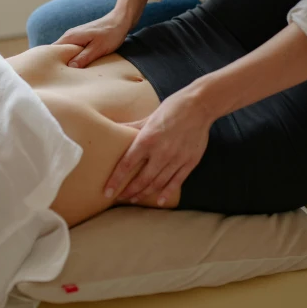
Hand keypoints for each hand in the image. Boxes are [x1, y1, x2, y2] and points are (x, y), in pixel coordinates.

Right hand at [54, 0, 151, 68]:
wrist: (120, 21)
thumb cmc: (110, 34)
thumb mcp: (98, 48)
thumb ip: (83, 58)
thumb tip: (70, 68)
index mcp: (70, 37)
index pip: (51, 51)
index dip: (50, 62)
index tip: (53, 74)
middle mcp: (69, 36)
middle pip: (57, 52)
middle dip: (58, 64)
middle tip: (62, 78)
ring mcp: (75, 37)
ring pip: (65, 52)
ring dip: (67, 61)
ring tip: (69, 74)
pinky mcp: (81, 39)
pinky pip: (72, 50)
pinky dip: (73, 58)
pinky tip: (78, 66)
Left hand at [104, 87, 213, 205]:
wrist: (199, 106)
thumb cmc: (172, 108)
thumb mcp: (149, 117)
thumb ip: (132, 127)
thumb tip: (113, 128)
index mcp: (147, 139)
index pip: (126, 165)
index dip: (115, 180)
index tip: (107, 191)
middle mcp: (161, 152)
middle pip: (142, 179)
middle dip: (129, 191)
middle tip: (121, 197)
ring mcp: (176, 159)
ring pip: (157, 183)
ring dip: (144, 193)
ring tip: (135, 198)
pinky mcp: (190, 162)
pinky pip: (176, 182)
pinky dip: (167, 193)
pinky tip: (159, 201)